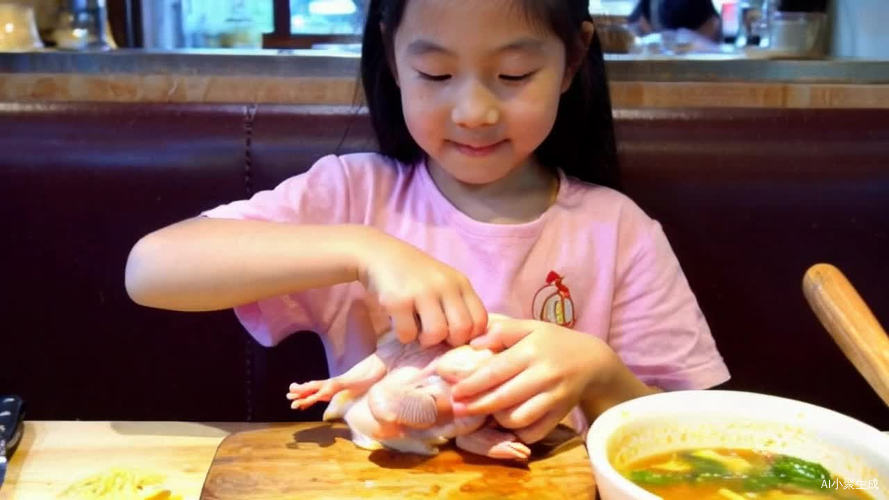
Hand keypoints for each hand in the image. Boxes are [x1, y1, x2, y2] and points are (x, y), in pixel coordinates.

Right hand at [356, 230, 486, 346]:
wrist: (380, 254)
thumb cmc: (415, 275)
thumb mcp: (444, 282)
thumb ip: (458, 304)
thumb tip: (467, 342)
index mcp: (461, 282)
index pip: (481, 320)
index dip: (469, 336)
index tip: (453, 335)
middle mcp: (445, 285)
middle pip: (462, 330)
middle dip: (449, 341)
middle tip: (435, 335)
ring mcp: (422, 291)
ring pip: (437, 334)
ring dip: (426, 340)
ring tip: (418, 331)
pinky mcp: (399, 300)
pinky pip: (409, 334)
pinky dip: (404, 335)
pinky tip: (401, 322)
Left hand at [450, 316, 618, 442]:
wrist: (593, 361)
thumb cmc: (554, 341)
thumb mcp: (531, 327)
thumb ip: (503, 330)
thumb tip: (474, 343)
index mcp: (532, 350)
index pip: (496, 370)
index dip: (472, 384)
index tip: (454, 391)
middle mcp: (544, 375)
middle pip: (504, 397)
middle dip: (477, 406)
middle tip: (457, 409)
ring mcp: (554, 397)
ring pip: (518, 418)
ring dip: (497, 418)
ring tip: (486, 412)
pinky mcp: (561, 415)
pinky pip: (535, 431)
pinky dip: (518, 432)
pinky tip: (508, 423)